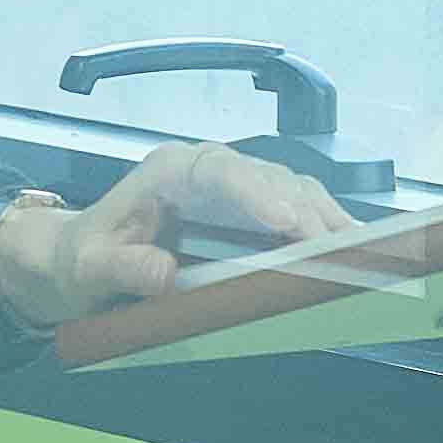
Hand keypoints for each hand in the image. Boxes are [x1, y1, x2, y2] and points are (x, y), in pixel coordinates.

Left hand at [0, 135, 350, 338]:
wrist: (84, 262)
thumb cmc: (85, 259)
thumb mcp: (89, 268)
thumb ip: (122, 267)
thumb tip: (164, 273)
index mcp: (170, 170)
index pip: (219, 169)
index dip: (257, 193)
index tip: (287, 221)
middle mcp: (209, 170)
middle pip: (268, 180)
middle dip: (304, 213)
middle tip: (333, 250)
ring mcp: (236, 189)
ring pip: (292, 192)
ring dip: (325, 220)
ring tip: (358, 252)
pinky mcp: (254, 213)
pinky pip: (297, 212)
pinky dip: (325, 229)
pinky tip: (354, 251)